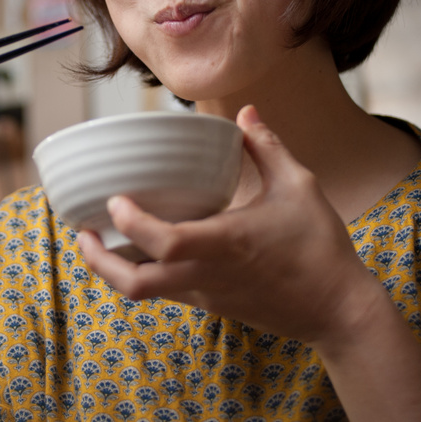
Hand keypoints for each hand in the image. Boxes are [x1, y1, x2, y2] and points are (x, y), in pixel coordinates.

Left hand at [77, 105, 383, 344]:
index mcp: (227, 243)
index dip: (131, 225)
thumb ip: (268, 146)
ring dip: (114, 271)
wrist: (339, 310)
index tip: (114, 200)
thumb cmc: (321, 246)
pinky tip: (141, 250)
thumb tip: (245, 111)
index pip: (164, 243)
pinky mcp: (213, 305)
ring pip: (144, 294)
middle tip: (81, 232)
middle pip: (136, 284)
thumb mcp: (300, 186)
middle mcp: (208, 275)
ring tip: (98, 241)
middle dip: (99, 262)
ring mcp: (207, 295)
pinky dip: (143, 274)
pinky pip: (165, 293)